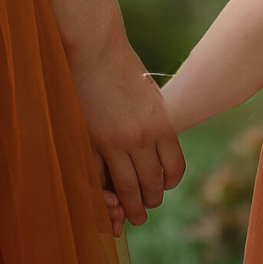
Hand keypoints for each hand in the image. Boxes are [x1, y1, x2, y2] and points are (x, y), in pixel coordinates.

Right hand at [70, 42, 185, 226]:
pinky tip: (106, 193)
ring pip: (127, 188)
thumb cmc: (122, 66)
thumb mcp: (150, 96)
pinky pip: (99, 175)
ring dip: (131, 206)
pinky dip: (103, 189)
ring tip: (131, 214)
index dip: (169, 182)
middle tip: (147, 206)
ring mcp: (113, 141)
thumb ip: (156, 124)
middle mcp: (141, 138)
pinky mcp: (90, 139)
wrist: (95, 49)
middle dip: (151, 200)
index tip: (164, 184)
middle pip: (152, 184)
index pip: (173, 169)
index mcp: (161, 125)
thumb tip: (157, 148)